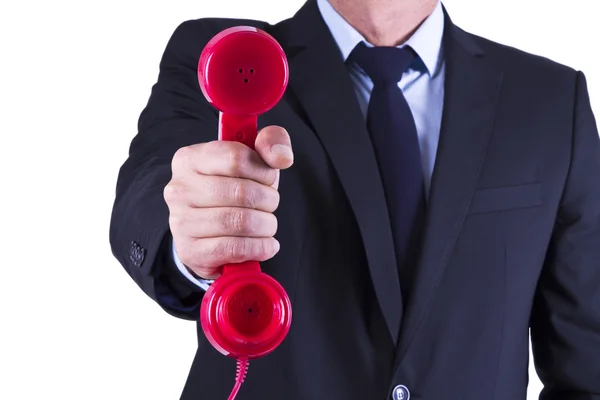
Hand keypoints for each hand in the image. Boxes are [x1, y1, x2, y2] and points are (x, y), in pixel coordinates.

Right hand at [164, 126, 293, 279]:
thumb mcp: (254, 160)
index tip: (267, 179)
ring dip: (266, 226)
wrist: (209, 235)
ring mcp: (181, 221)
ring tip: (267, 226)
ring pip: (240, 222)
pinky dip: (259, 248)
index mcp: (189, 158)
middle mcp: (179, 188)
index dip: (262, 171)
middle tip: (269, 205)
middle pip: (242, 192)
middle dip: (268, 201)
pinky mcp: (190, 251)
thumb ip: (272, 143)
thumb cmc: (234, 190)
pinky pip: (235, 248)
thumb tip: (282, 157)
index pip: (236, 157)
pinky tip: (266, 245)